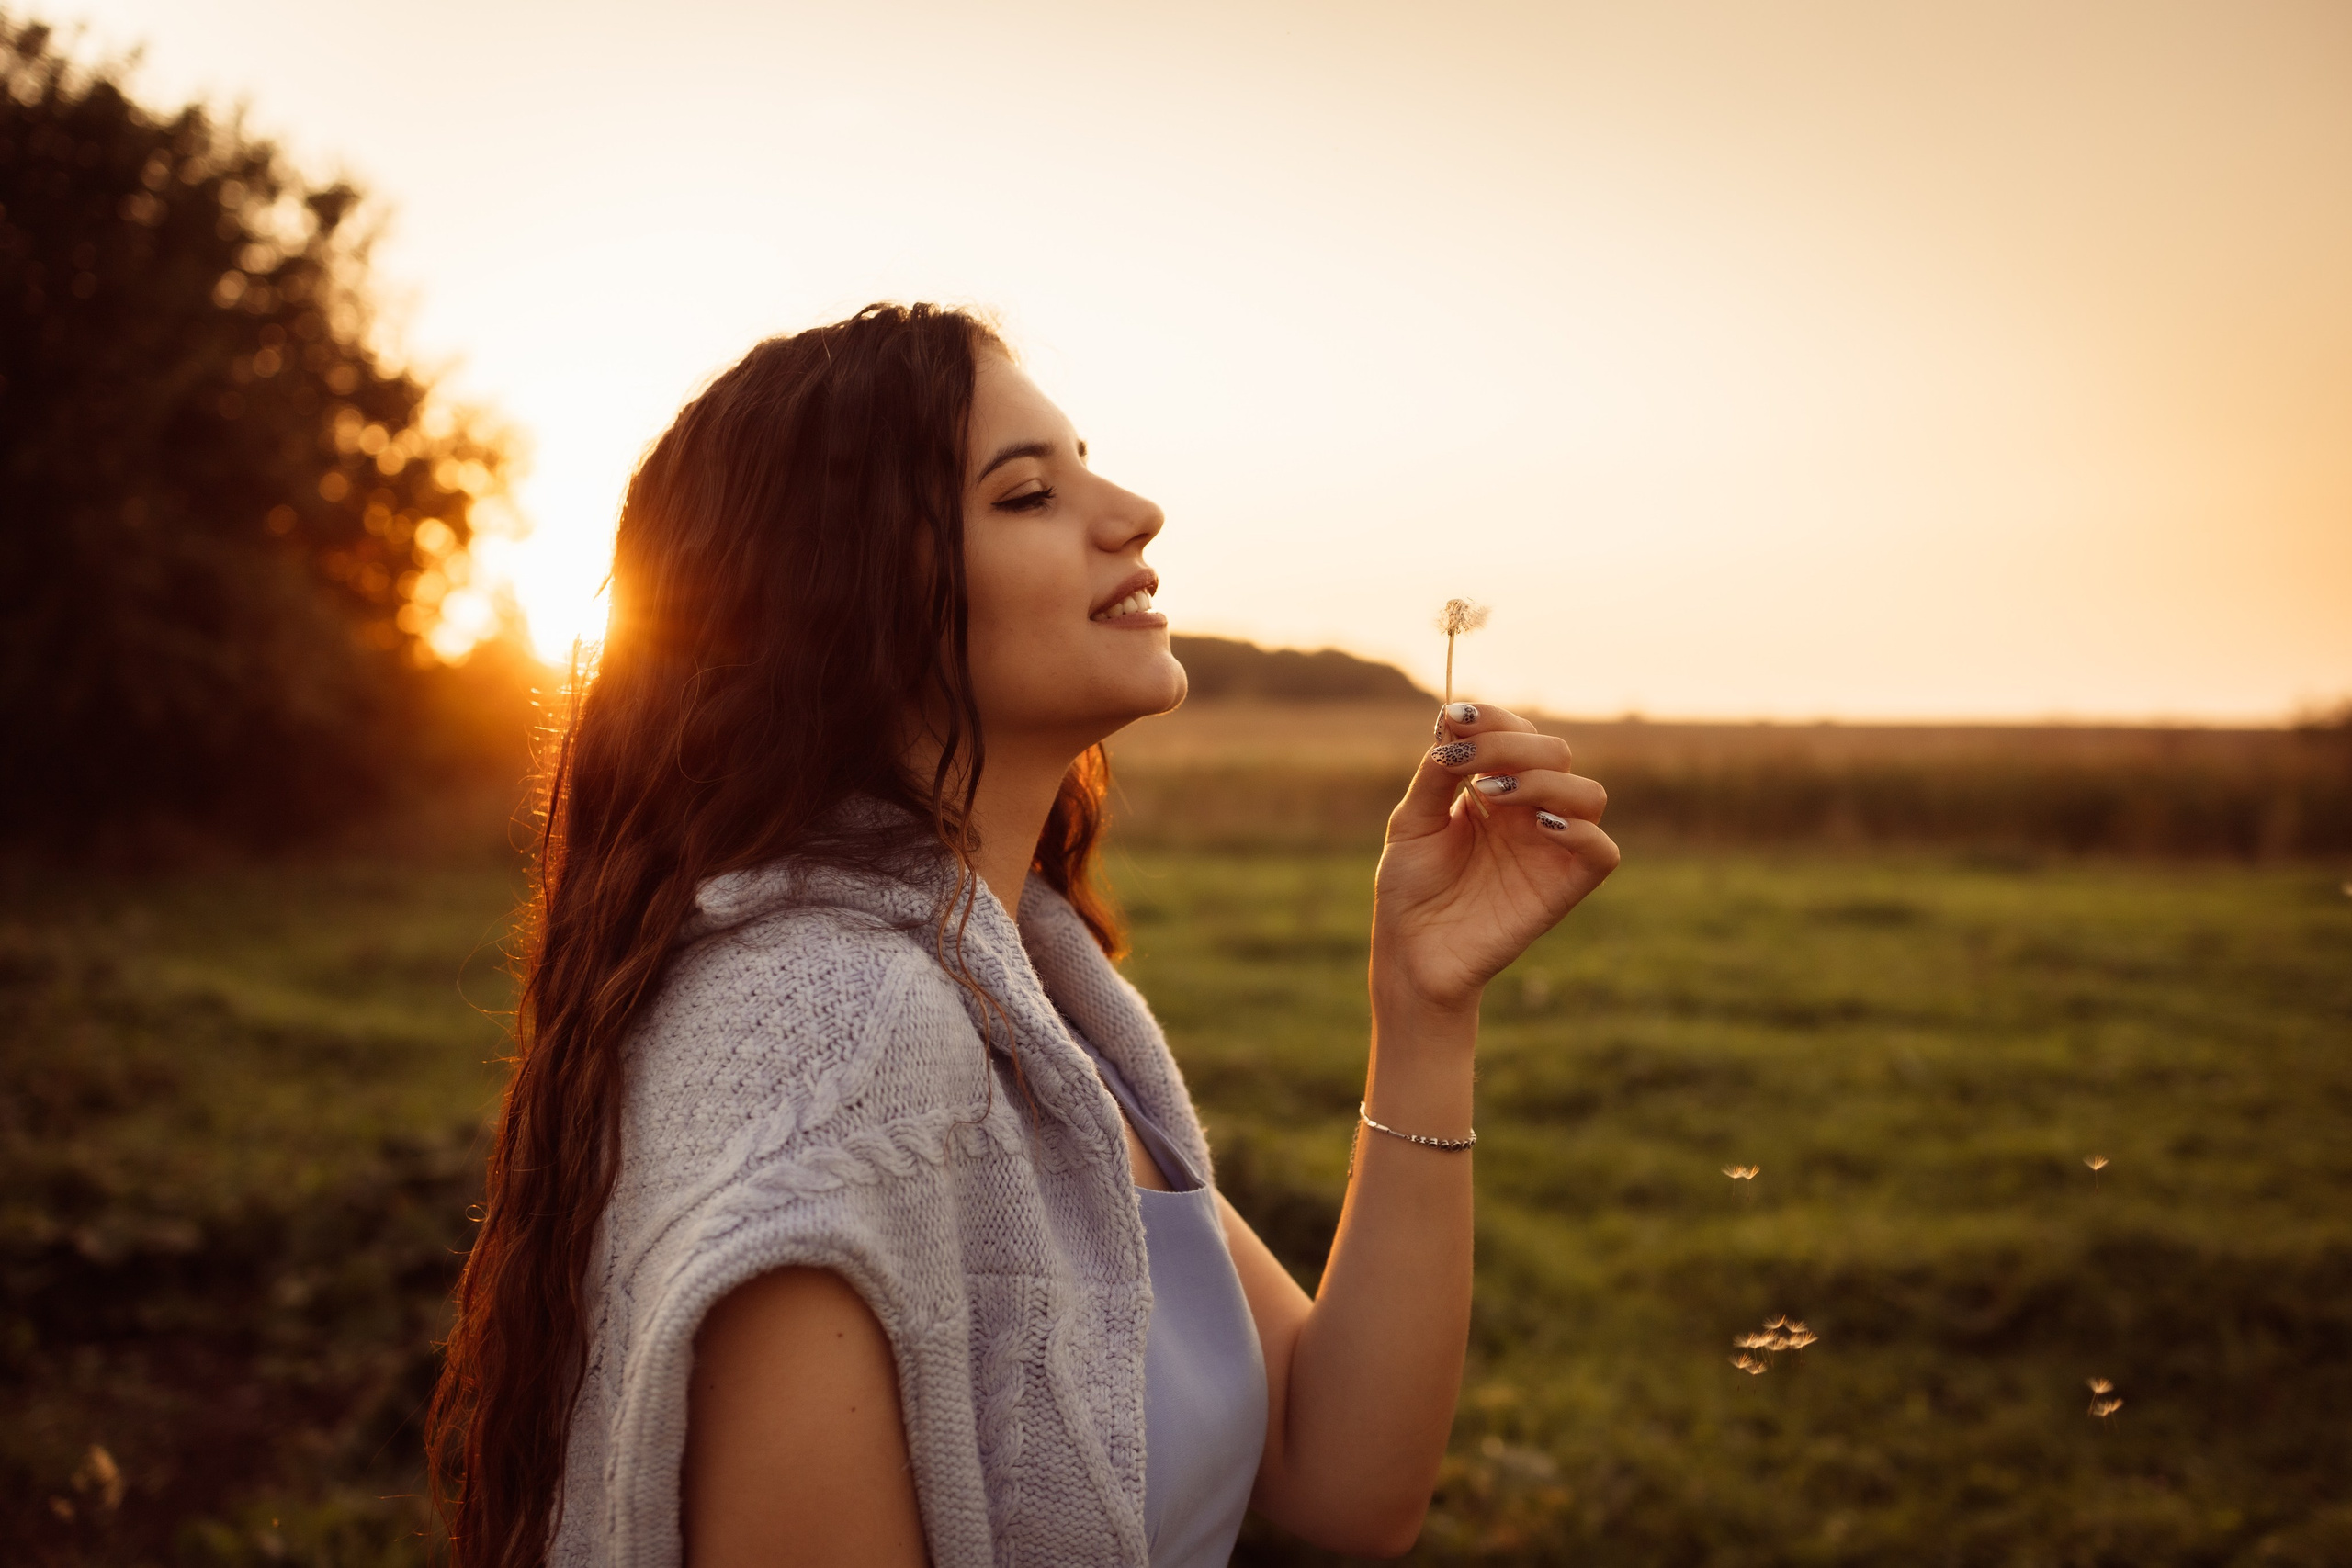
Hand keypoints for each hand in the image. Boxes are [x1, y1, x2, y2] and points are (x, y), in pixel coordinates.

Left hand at [1371, 702, 1618, 1015]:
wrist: (1411, 950)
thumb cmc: (1410, 887)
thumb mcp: (1413, 820)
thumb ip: (1437, 771)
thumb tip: (1456, 722)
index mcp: (1497, 790)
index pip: (1518, 734)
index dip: (1494, 719)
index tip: (1454, 718)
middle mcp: (1531, 812)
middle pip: (1557, 752)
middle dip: (1511, 744)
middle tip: (1465, 765)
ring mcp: (1551, 848)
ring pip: (1589, 793)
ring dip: (1542, 780)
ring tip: (1491, 794)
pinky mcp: (1564, 887)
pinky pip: (1602, 851)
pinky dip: (1581, 831)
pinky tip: (1537, 826)